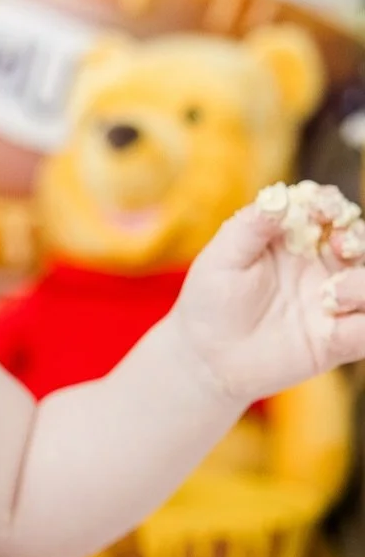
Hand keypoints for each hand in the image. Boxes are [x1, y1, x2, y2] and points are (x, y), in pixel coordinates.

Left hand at [174, 184, 364, 405]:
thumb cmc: (210, 301)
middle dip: (358, 238)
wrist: (206, 358)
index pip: (328, 211)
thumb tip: (281, 198)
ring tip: (330, 294)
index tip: (326, 209)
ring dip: (363, 284)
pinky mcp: (338, 341)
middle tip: (342, 244)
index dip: (332, 205)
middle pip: (359, 242)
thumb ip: (250, 227)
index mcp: (296, 239)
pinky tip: (339, 324)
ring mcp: (333, 303)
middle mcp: (322, 267)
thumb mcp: (222, 259)